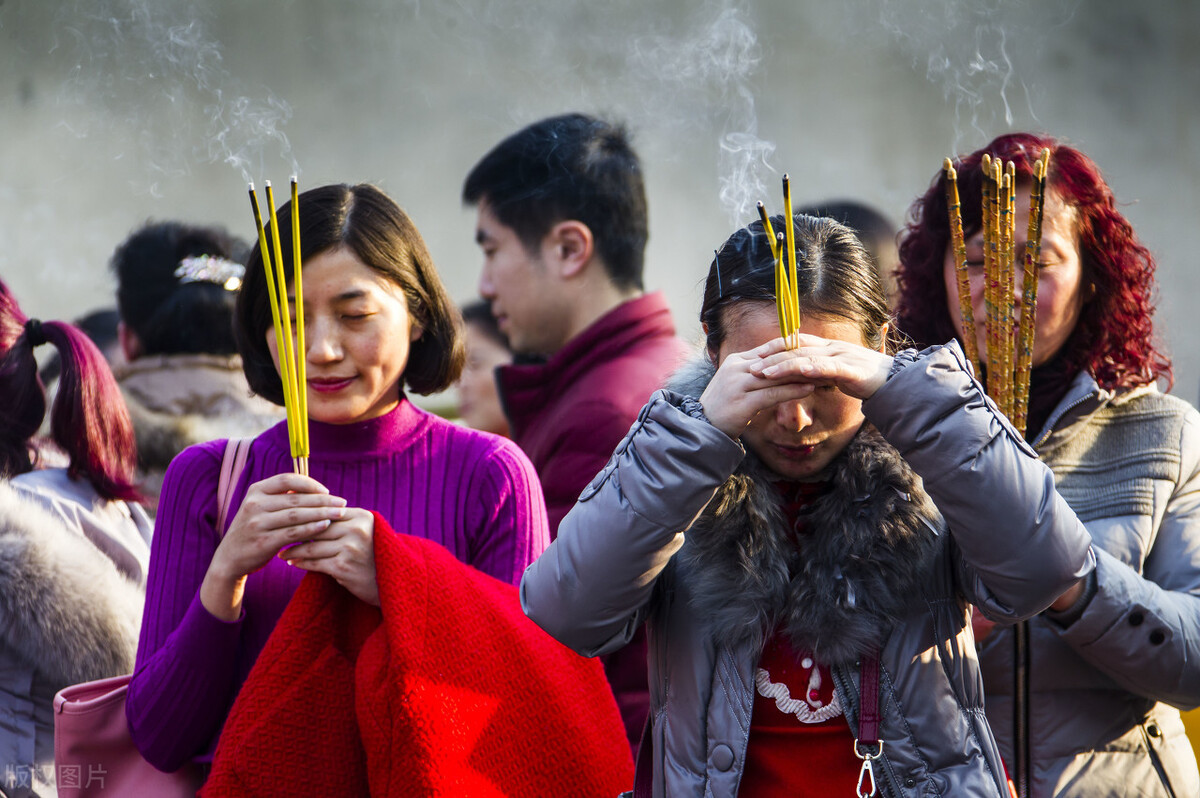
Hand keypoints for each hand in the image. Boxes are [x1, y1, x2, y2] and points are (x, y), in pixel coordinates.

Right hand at [201, 473, 346, 620]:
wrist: (229, 559)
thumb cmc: (253, 530)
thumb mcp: (260, 508)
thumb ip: (281, 498)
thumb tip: (314, 489)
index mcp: (256, 491)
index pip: (287, 479)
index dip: (309, 484)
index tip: (327, 491)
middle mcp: (255, 504)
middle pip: (296, 499)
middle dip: (323, 500)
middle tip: (342, 503)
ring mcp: (257, 523)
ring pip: (296, 515)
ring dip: (322, 513)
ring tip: (339, 513)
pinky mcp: (263, 542)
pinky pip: (293, 533)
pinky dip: (311, 529)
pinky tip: (325, 526)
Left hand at [281, 507, 378, 605]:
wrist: (394, 583)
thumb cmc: (373, 556)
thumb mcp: (364, 532)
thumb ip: (343, 521)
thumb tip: (312, 510)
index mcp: (363, 516)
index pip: (326, 511)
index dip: (306, 515)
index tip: (289, 517)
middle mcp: (358, 530)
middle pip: (317, 527)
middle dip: (296, 532)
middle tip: (278, 534)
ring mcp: (351, 548)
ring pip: (312, 546)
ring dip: (294, 550)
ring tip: (282, 551)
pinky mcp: (344, 567)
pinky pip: (315, 563)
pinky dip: (301, 563)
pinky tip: (292, 563)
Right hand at [698, 344, 821, 439]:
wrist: (702, 427)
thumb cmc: (724, 407)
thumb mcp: (738, 383)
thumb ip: (755, 372)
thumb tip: (779, 366)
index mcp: (735, 360)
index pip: (769, 349)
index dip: (792, 348)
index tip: (813, 348)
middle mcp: (736, 369)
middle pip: (775, 360)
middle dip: (800, 361)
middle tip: (824, 362)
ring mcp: (738, 385)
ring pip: (776, 376)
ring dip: (801, 375)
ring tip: (822, 375)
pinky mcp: (742, 403)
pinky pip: (772, 394)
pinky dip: (792, 391)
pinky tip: (809, 390)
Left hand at [750, 335, 892, 399]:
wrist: (895, 381)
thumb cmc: (863, 379)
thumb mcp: (834, 376)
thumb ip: (816, 374)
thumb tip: (795, 379)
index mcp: (826, 348)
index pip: (795, 345)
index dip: (774, 350)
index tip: (754, 357)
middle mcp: (831, 348)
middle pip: (796, 350)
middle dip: (771, 358)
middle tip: (751, 367)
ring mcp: (841, 356)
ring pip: (807, 358)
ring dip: (784, 365)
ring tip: (765, 373)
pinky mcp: (852, 369)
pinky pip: (830, 367)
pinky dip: (813, 369)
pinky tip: (799, 372)